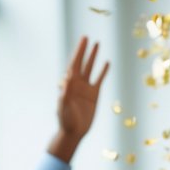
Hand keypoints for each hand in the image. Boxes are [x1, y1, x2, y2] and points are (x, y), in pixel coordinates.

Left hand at [49, 36, 108, 160]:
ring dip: (93, 57)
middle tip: (86, 37)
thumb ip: (64, 93)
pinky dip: (103, 71)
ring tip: (97, 44)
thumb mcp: (63, 107)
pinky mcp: (94, 94)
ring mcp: (86, 87)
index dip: (78, 52)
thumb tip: (66, 78)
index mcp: (68, 83)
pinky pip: (99, 79)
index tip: (82, 41)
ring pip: (90, 68)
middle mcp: (77, 82)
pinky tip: (107, 63)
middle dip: (83, 50)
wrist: (74, 131)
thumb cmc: (65, 120)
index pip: (73, 64)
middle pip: (81, 62)